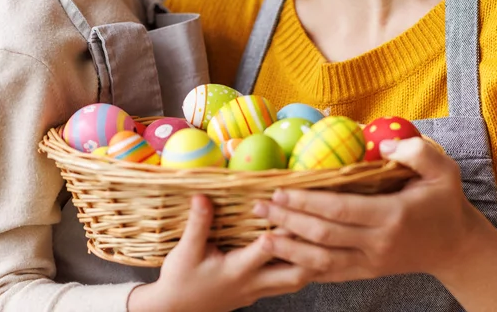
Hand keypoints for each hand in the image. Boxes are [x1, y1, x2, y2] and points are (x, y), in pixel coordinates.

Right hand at [127, 195, 311, 311]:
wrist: (175, 310)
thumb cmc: (180, 280)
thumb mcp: (185, 251)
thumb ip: (198, 224)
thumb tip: (202, 196)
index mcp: (238, 270)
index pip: (268, 250)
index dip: (281, 229)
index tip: (291, 208)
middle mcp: (253, 283)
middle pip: (296, 273)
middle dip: (311, 250)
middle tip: (321, 225)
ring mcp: (258, 291)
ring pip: (297, 281)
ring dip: (311, 261)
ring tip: (320, 237)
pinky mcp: (257, 293)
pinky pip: (287, 284)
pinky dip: (300, 268)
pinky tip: (304, 253)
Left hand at [252, 137, 489, 282]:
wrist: (457, 246)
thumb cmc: (445, 202)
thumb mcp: (443, 170)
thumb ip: (416, 152)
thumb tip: (382, 144)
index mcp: (392, 216)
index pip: (340, 210)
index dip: (307, 201)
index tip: (280, 189)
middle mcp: (378, 243)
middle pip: (324, 235)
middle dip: (288, 221)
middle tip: (259, 206)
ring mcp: (371, 262)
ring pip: (322, 261)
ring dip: (289, 249)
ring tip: (262, 235)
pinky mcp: (367, 273)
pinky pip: (330, 274)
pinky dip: (304, 267)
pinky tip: (282, 258)